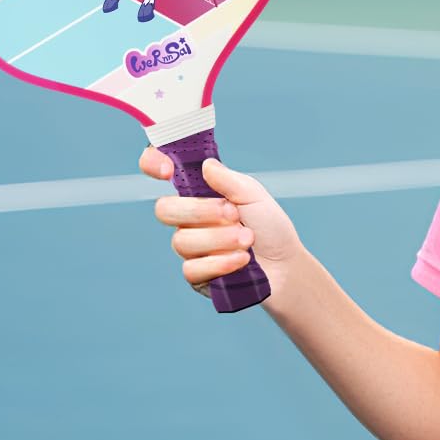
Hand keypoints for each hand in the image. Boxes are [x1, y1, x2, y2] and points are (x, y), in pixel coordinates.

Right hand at [141, 148, 306, 298]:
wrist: (286, 265)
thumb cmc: (270, 228)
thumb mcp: (255, 197)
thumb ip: (229, 181)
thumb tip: (206, 165)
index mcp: (198, 192)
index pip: (161, 170)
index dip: (153, 163)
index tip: (167, 170)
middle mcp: (188, 219)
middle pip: (164, 210)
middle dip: (200, 211)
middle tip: (234, 214)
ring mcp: (190, 248)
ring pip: (181, 241)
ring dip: (220, 239)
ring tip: (248, 239)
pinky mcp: (196, 275)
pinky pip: (191, 269)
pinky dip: (220, 263)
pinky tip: (242, 260)